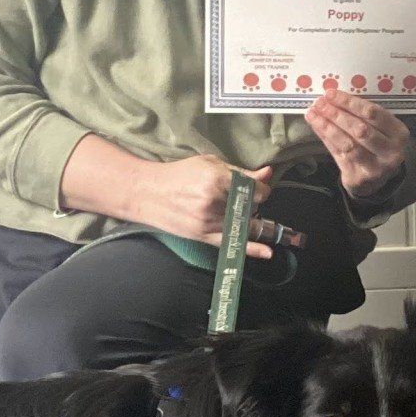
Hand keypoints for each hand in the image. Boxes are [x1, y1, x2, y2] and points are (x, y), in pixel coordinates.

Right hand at [134, 157, 275, 256]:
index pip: (256, 189)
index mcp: (217, 178)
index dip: (260, 188)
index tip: (256, 188)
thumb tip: (268, 173)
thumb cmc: (179, 175)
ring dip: (245, 217)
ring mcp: (210, 222)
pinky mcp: (204, 236)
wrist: (148, 193)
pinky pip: (233, 244)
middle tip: (234, 196)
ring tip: (227, 208)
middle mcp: (215, 201)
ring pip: (244, 223)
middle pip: (252, 207)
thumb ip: (240, 171)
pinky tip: (267, 252)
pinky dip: (252, 249)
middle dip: (250, 202)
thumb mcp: (209, 164)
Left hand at [304, 90, 409, 198]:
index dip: (350, 103)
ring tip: (314, 114)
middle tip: (320, 104)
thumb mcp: (378, 129)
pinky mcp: (360, 178)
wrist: (378, 180)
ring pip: (348, 144)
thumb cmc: (376, 147)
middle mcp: (391, 151)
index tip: (331, 94)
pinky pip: (340, 155)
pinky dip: (326, 139)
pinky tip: (317, 127)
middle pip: (360, 129)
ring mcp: (376, 168)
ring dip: (328, 127)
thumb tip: (331, 98)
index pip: (373, 113)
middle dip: (337, 114)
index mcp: (398, 133)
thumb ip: (358, 115)